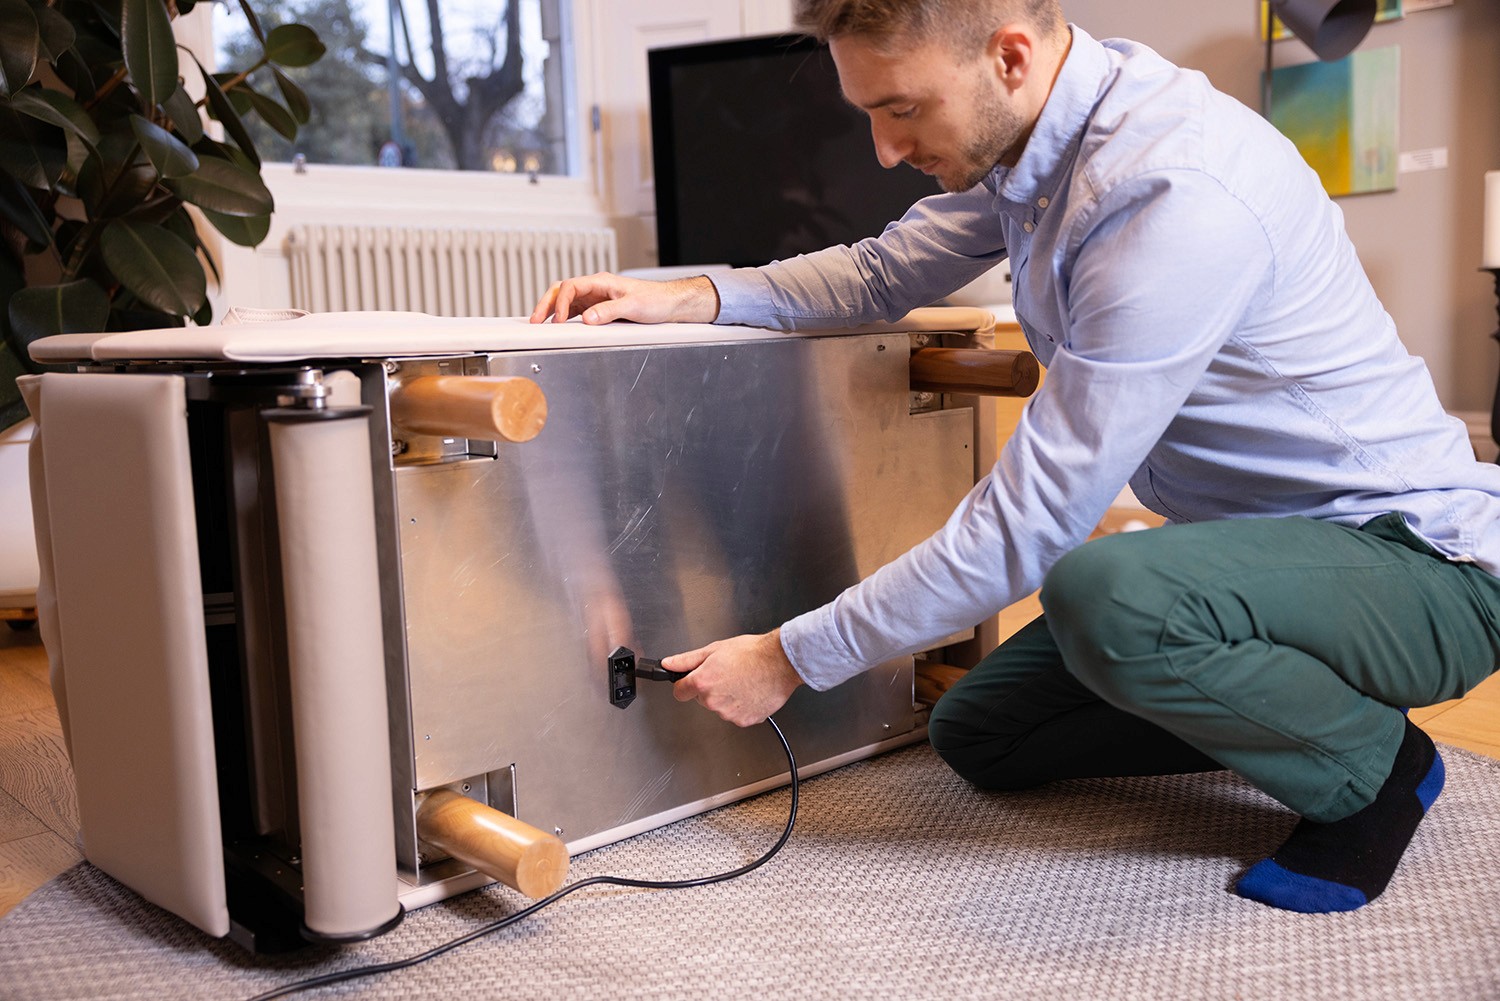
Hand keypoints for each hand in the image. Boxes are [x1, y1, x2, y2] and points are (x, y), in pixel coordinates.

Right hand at [528, 272, 720, 324]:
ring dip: (552, 311)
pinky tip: (558, 326)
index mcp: (601, 282)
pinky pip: (575, 310)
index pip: (570, 287)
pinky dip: (564, 317)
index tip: (556, 320)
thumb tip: (586, 319)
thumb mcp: (633, 306)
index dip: (560, 303)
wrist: (669, 303)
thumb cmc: (655, 300)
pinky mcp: (599, 308)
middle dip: (546, 304)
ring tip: (540, 324)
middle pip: (562, 291)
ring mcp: (596, 297)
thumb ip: (608, 312)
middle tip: (534, 320)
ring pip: (566, 300)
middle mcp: (596, 287)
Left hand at [663, 629, 802, 726]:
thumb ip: (687, 660)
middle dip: (710, 688)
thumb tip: (668, 664)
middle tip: (727, 673)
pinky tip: (750, 690)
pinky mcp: (744, 720)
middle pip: (702, 699)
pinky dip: (741, 705)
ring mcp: (728, 713)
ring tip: (742, 680)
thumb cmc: (752, 653)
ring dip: (727, 697)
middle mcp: (713, 701)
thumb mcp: (714, 649)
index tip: (692, 680)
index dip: (685, 684)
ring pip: (720, 707)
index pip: (680, 692)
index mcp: (702, 682)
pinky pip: (736, 714)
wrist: (780, 662)